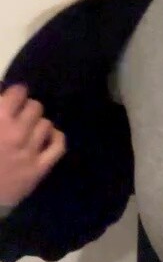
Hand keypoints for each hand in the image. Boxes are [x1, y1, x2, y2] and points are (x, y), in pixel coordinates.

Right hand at [0, 84, 66, 207]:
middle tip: (19, 117)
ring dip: (37, 124)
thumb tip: (2, 92)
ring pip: (45, 124)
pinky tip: (46, 137)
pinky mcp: (38, 169)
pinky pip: (58, 145)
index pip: (18, 92)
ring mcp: (29, 151)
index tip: (12, 99)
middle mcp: (15, 132)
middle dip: (26, 109)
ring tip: (28, 130)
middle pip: (35, 106)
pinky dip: (55, 137)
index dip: (15, 94)